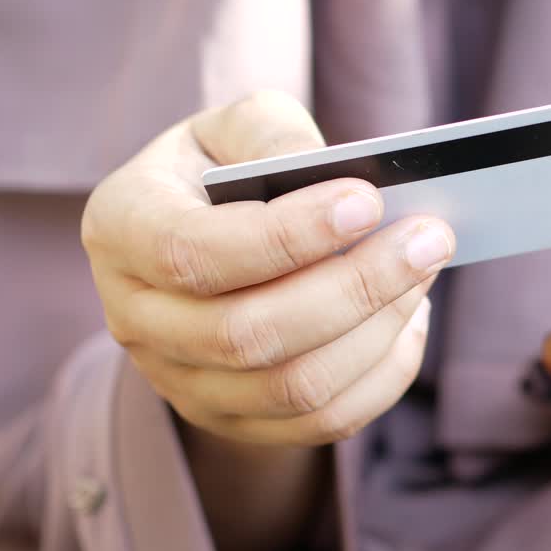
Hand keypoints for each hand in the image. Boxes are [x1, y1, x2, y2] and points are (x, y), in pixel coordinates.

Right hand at [82, 91, 455, 446]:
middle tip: (429, 237)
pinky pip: (320, 422)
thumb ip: (275, 138)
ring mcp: (179, 382)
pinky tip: (411, 318)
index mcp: (120, 229)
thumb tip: (327, 178)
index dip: (285, 235)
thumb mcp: (240, 127)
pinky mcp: (233, 421)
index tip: (368, 200)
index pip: (193, 253)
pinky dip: (382, 374)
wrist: (215, 233)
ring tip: (426, 269)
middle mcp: (135, 319)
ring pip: (291, 388)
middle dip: (355, 286)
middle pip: (247, 335)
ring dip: (377, 329)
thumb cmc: (232, 166)